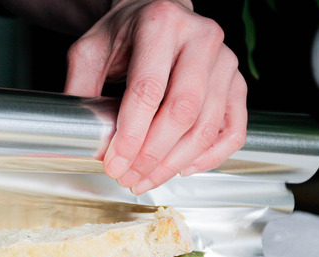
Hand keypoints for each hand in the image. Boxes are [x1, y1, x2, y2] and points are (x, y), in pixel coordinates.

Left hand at [65, 0, 246, 193]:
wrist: (158, 15)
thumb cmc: (126, 34)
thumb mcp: (90, 52)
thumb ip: (81, 90)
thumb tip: (81, 139)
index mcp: (161, 22)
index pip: (148, 89)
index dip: (131, 134)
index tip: (115, 163)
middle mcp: (200, 38)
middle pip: (182, 111)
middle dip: (152, 155)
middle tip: (128, 176)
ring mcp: (225, 61)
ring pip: (207, 126)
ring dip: (175, 163)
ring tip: (146, 178)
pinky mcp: (238, 82)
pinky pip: (232, 130)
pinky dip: (209, 157)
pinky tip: (183, 167)